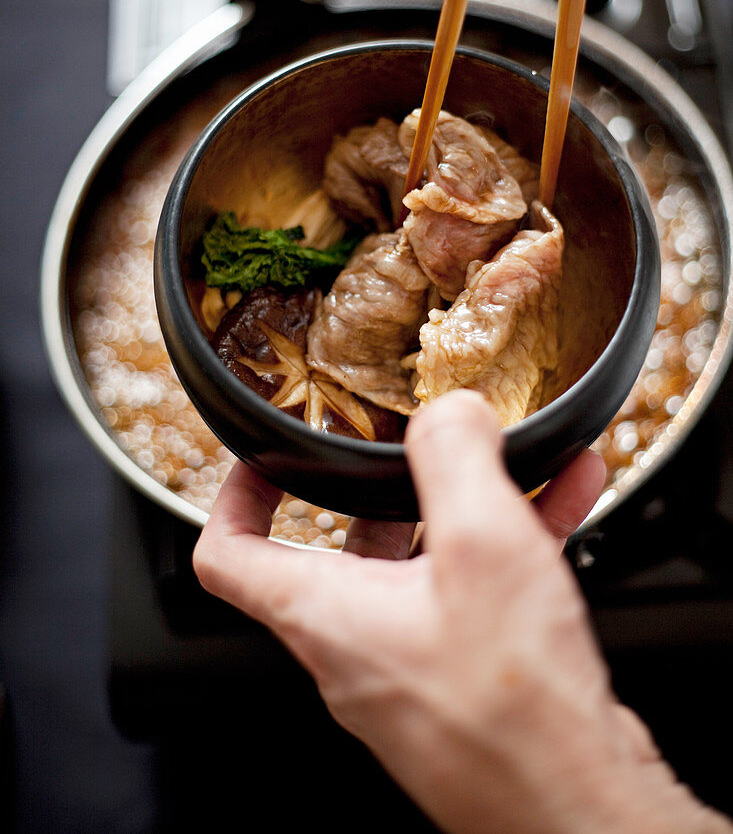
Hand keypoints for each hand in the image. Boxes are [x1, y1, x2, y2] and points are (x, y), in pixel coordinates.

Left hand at [194, 391, 728, 832]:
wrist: (581, 811)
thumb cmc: (515, 710)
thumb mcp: (479, 545)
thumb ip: (454, 457)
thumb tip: (449, 413)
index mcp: (326, 615)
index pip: (226, 555)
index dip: (233, 496)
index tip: (262, 459)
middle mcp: (357, 648)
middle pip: (340, 552)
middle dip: (379, 492)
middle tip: (407, 454)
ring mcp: (412, 671)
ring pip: (421, 569)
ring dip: (463, 512)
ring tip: (515, 466)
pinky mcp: (467, 684)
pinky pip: (475, 596)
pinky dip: (511, 547)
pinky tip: (564, 503)